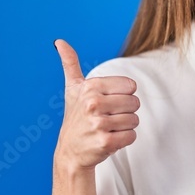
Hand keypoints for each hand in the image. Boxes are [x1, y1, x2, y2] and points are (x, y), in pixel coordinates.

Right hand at [53, 39, 139, 169]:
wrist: (70, 152)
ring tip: (108, 129)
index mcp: (90, 88)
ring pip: (134, 120)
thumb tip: (59, 42)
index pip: (130, 86)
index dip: (123, 95)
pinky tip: (109, 139)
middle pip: (135, 103)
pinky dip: (124, 140)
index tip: (107, 103)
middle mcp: (93, 104)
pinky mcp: (105, 142)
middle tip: (108, 118)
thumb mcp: (72, 89)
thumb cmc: (75, 118)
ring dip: (125, 127)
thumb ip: (70, 63)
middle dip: (125, 112)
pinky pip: (132, 136)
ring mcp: (99, 124)